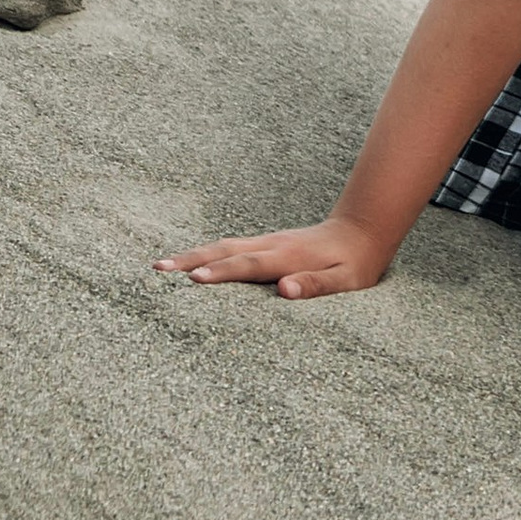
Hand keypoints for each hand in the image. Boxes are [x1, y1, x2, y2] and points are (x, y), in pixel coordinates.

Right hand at [154, 216, 390, 299]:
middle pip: (225, 250)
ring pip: (224, 245)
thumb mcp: (346, 280)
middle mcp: (272, 245)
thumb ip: (316, 285)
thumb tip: (285, 290)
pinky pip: (231, 247)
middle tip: (157, 268)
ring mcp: (267, 241)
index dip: (221, 272)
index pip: (249, 265)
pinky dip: (207, 253)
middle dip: (191, 260)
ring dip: (193, 254)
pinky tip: (191, 262)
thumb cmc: (356, 262)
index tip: (192, 279)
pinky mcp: (266, 243)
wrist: (363, 229)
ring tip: (162, 264)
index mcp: (288, 256)